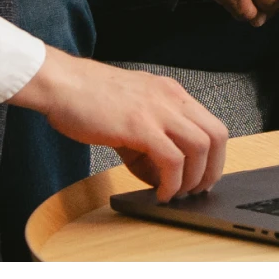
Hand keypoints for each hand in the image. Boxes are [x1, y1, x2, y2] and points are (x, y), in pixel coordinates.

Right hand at [10, 48, 227, 201]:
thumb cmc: (89, 99)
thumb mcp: (131, 117)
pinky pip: (171, 158)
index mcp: (171, 93)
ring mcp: (158, 109)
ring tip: (175, 193)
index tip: (202, 176)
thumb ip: (148, 145)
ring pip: (201, 147)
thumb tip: (160, 178)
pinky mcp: (140, 125)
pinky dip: (172, 181)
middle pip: (216, 135)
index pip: (211, 124)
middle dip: (212, 170)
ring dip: (193, 178)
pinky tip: (159, 192)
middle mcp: (171, 98)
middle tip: (196, 190)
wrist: (62, 84)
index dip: (214, 156)